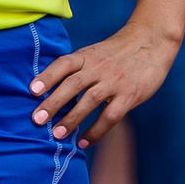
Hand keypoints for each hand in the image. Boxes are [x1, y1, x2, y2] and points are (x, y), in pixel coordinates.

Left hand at [30, 20, 181, 145]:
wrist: (152, 41)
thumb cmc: (118, 51)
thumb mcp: (95, 53)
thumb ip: (77, 69)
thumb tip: (49, 92)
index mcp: (88, 56)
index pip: (64, 64)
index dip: (48, 76)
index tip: (32, 90)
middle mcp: (99, 67)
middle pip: (73, 84)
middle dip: (53, 103)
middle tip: (37, 120)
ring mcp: (115, 81)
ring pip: (89, 101)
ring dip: (72, 119)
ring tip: (57, 135)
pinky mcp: (130, 95)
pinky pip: (110, 116)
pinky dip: (96, 131)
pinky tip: (83, 142)